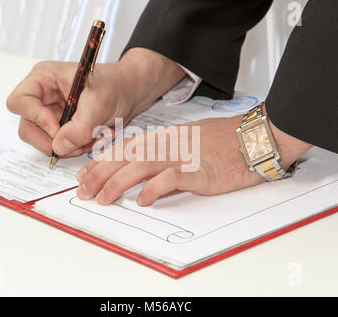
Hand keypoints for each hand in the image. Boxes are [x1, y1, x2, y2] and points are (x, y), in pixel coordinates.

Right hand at [6, 48, 185, 156]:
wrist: (131, 92)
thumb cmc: (116, 86)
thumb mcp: (100, 104)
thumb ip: (80, 127)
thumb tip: (58, 147)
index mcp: (44, 78)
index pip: (19, 102)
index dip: (36, 119)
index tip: (59, 128)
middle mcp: (43, 96)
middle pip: (28, 127)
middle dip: (55, 140)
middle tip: (80, 143)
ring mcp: (52, 112)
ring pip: (46, 141)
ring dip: (71, 146)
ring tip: (95, 137)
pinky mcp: (63, 126)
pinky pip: (62, 145)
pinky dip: (78, 146)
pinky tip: (96, 137)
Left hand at [75, 105, 312, 205]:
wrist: (254, 138)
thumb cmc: (225, 141)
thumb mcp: (189, 142)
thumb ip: (166, 157)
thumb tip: (146, 178)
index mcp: (166, 136)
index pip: (126, 147)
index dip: (103, 161)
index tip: (86, 175)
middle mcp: (169, 143)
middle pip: (127, 156)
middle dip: (101, 173)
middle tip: (84, 191)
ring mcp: (184, 156)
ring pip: (142, 165)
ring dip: (118, 182)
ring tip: (103, 199)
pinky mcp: (200, 170)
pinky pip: (172, 178)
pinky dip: (154, 188)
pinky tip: (142, 200)